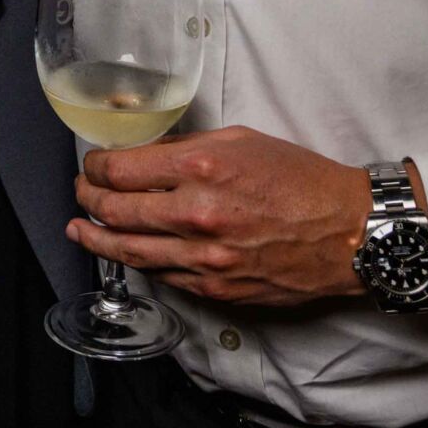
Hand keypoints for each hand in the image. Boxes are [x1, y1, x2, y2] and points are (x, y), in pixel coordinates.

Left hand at [70, 127, 370, 305]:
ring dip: (97, 240)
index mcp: (202, 167)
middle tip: (82, 193)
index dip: (97, 167)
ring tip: (79, 231)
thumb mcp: (242, 140)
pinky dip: (138, 262)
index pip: (122, 169)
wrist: (348, 232)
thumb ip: (189, 147)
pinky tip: (125, 253)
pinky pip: (162, 275)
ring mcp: (204, 256)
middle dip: (89, 199)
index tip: (93, 165)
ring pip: (130, 251)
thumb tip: (148, 155)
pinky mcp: (215, 287)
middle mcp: (197, 213)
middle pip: (116, 211)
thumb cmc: (302, 180)